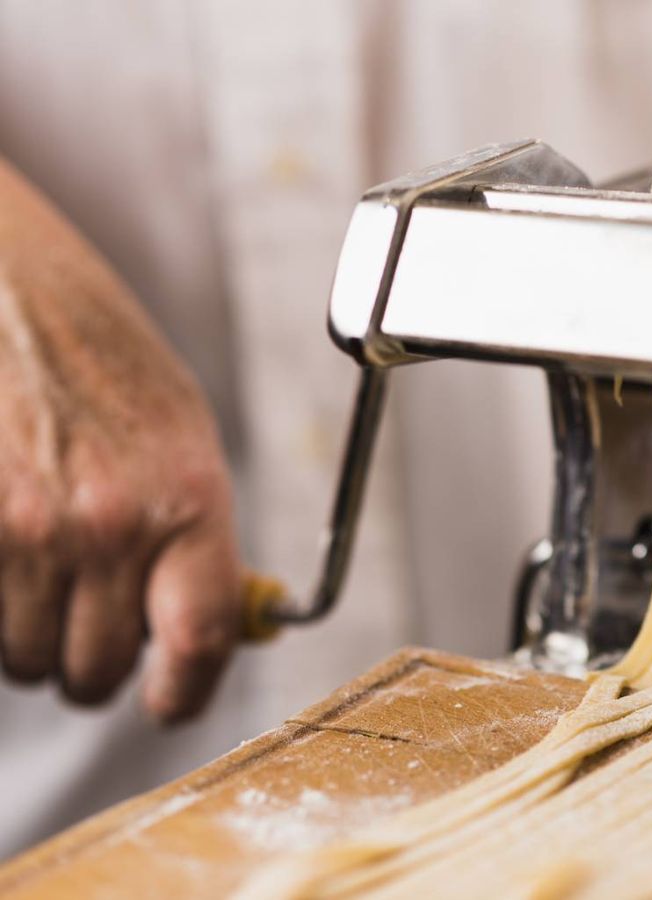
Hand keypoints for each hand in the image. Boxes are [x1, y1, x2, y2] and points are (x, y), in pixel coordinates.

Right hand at [0, 159, 241, 721]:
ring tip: (35, 561)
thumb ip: (196, 532)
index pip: (202, 639)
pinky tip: (2, 547)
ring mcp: (20, 528)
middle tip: (88, 616)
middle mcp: (106, 522)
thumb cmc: (93, 345)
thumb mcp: (180, 428)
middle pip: (100, 670)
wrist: (0, 275)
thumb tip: (216, 621)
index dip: (187, 691)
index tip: (171, 703)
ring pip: (24, 659)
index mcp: (188, 493)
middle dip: (95, 661)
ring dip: (31, 634)